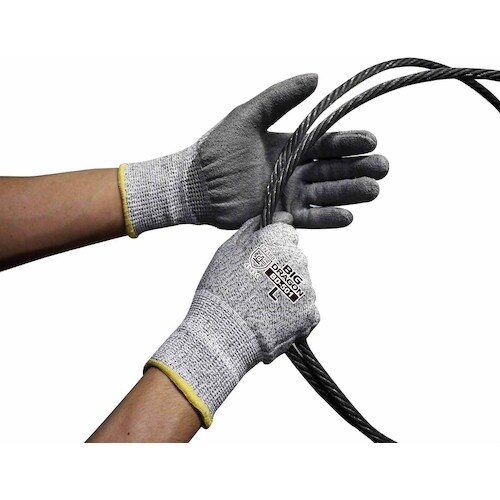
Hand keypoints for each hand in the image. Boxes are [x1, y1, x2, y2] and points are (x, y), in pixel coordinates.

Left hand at [119, 74, 388, 235]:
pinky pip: (308, 219)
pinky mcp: (280, 216)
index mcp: (290, 146)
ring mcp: (289, 194)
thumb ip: (279, 97)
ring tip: (373, 191)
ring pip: (326, 194)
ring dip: (350, 193)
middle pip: (333, 169)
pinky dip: (328, 218)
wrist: (194, 185)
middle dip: (359, 168)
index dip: (349, 142)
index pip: (326, 143)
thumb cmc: (217, 149)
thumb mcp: (247, 116)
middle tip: (383, 168)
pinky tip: (348, 216)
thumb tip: (314, 77)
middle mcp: (294, 170)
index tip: (372, 141)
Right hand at [145, 213, 318, 426]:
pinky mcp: (311, 314)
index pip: (287, 232)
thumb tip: (266, 217)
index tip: (261, 260)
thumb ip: (251, 229)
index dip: (273, 246)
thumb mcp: (227, 250)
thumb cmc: (219, 290)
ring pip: (301, 285)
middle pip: (295, 259)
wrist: (223, 333)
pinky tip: (273, 320)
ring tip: (262, 307)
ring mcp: (307, 288)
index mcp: (278, 240)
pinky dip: (294, 315)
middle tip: (256, 287)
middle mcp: (298, 260)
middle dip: (281, 269)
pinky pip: (307, 310)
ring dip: (288, 293)